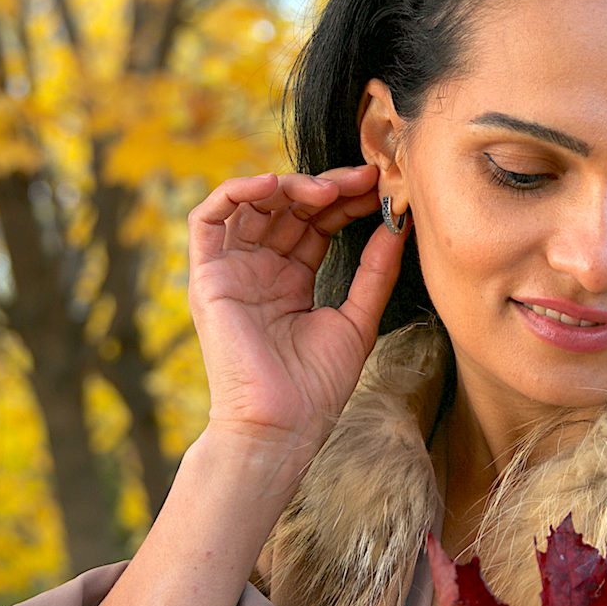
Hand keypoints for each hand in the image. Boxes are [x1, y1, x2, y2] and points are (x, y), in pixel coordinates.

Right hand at [186, 164, 405, 465]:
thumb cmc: (316, 388)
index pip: (316, 224)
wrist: (282, 426)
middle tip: (363, 179)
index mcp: (291, 281)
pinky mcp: (207, 277)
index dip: (346, 201)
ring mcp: (232, 271)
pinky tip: (273, 185)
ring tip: (327, 190)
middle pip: (288, 209)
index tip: (381, 188)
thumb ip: (376, 271)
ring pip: (251, 205)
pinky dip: (235, 193)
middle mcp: (259, 270)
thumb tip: (398, 223)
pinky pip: (208, 220)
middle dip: (326, 187)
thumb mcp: (357, 319)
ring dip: (288, 186)